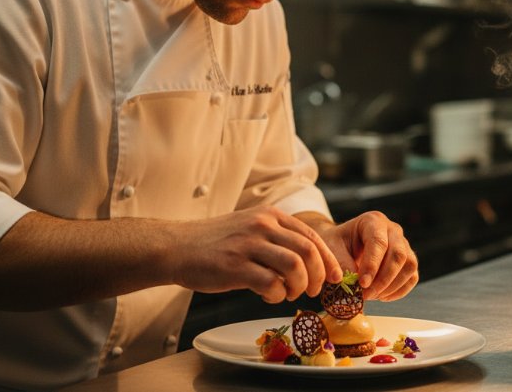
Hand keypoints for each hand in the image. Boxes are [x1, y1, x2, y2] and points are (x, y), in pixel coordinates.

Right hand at [174, 206, 341, 303]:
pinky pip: (271, 284)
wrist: (177, 247)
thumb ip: (277, 240)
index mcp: (270, 215)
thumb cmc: (216, 243)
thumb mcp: (250, 229)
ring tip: (290, 294)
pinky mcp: (235, 266)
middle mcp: (262, 226)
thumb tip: (309, 263)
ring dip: (299, 286)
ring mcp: (248, 245)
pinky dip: (276, 295)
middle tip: (314, 291)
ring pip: (295, 267)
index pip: (311, 237)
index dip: (328, 260)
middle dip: (319, 276)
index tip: (334, 278)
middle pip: (308, 251)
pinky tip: (268, 295)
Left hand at [315, 211, 418, 301]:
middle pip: (399, 254)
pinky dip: (400, 290)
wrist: (342, 243)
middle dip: (383, 279)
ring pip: (409, 265)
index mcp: (373, 221)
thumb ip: (341, 263)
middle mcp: (392, 230)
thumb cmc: (336, 243)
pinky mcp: (407, 259)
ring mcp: (403, 244)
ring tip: (372, 296)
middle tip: (366, 295)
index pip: (379, 242)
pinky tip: (382, 297)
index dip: (372, 265)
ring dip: (392, 286)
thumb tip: (354, 285)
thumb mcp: (331, 249)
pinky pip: (412, 276)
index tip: (362, 284)